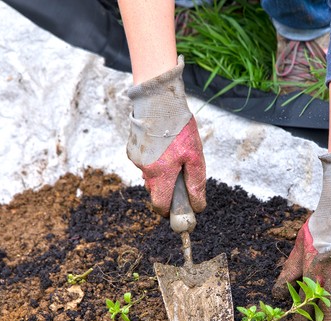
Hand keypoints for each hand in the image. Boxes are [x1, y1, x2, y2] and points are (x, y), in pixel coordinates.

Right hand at [126, 56, 205, 216]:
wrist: (158, 100)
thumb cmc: (180, 128)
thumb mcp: (195, 156)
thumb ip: (195, 183)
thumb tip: (198, 206)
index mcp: (160, 174)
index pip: (160, 205)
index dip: (169, 211)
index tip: (178, 211)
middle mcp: (145, 169)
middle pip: (155, 191)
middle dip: (167, 189)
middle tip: (181, 177)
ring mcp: (136, 159)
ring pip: (150, 175)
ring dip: (162, 172)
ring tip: (174, 151)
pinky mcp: (132, 148)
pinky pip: (146, 161)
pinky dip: (155, 159)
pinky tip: (162, 143)